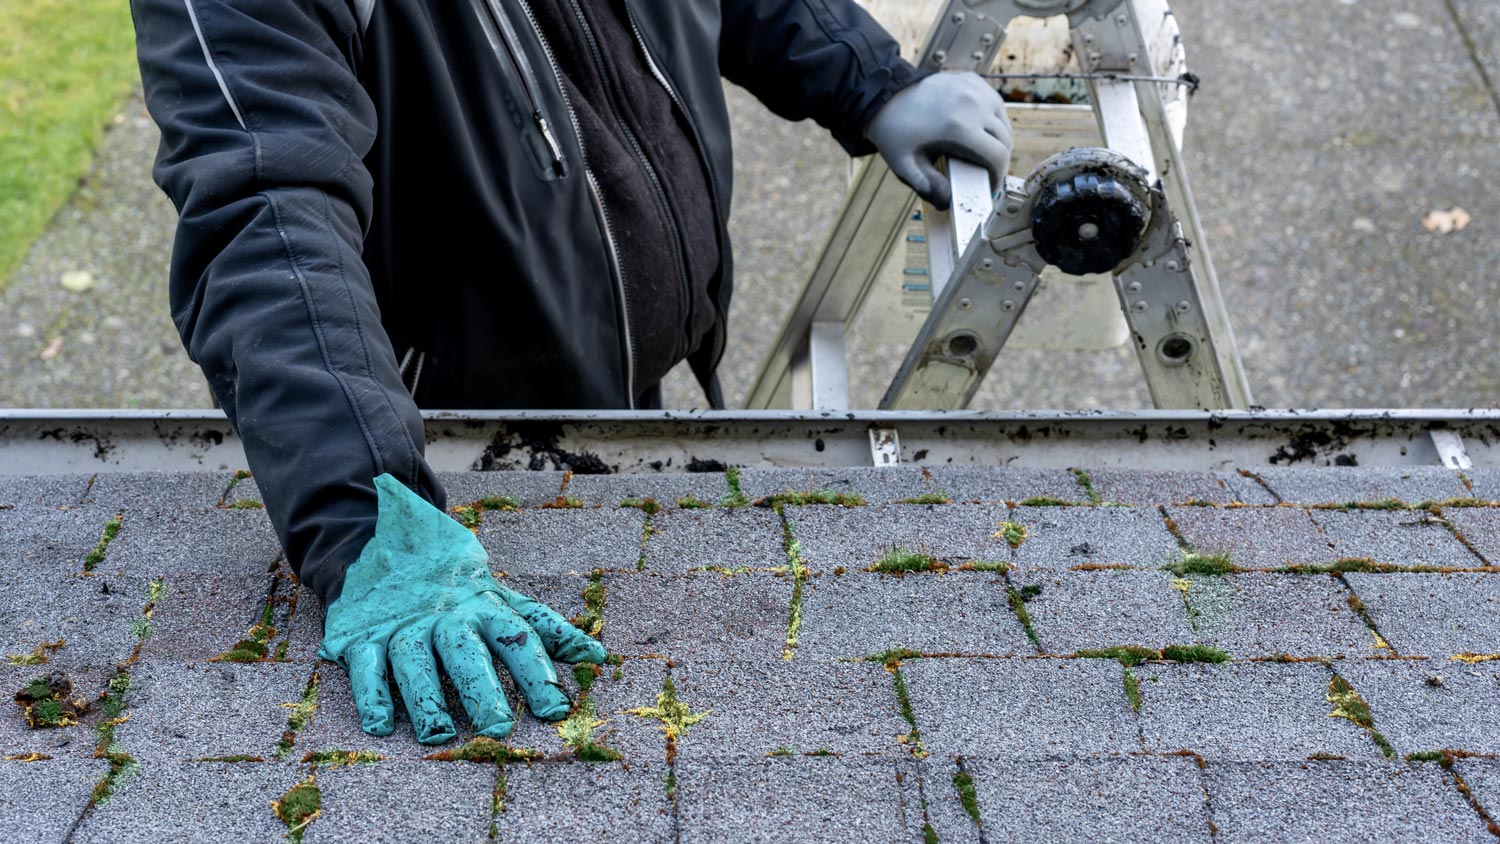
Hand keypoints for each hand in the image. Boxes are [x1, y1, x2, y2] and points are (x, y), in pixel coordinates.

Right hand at [319, 474, 607, 743]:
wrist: (382, 540)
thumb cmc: (456, 585)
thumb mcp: (500, 598)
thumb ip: (545, 629)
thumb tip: (599, 655)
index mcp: (484, 606)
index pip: (517, 638)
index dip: (538, 673)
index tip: (556, 710)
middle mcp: (445, 617)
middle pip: (465, 652)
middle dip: (482, 688)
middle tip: (498, 727)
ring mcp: (402, 626)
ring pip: (414, 661)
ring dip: (426, 698)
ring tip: (440, 735)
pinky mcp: (362, 635)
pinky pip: (365, 665)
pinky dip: (371, 693)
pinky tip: (381, 725)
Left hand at [865, 71, 1012, 210]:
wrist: (885, 97)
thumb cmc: (895, 133)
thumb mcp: (905, 165)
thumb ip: (926, 186)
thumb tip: (947, 201)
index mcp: (959, 127)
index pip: (998, 156)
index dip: (998, 176)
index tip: (990, 185)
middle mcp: (973, 104)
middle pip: (1005, 139)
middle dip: (998, 160)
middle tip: (985, 172)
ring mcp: (975, 89)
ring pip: (1003, 121)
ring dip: (998, 140)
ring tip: (983, 153)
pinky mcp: (973, 80)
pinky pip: (994, 105)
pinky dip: (992, 119)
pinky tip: (978, 129)